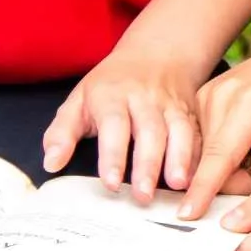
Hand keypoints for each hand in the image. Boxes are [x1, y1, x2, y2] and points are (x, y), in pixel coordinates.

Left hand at [42, 45, 207, 201]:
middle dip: (148, 164)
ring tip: (177, 187)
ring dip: (180, 159)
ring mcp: (171, 104)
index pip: (114, 125)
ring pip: (179, 130)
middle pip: (149, 131)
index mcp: (112, 95)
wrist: (156, 54)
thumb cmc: (110, 86)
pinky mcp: (192, 111)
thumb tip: (51, 164)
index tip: (111, 184)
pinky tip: (198, 177)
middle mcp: (144, 98)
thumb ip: (62, 133)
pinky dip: (200, 156)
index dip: (113, 155)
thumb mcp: (78, 101)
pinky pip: (199, 133)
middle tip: (143, 196)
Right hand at [182, 51, 250, 217]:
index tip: (189, 215)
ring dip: (228, 170)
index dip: (204, 190)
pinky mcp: (205, 98)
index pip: (220, 157)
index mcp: (249, 103)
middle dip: (232, 185)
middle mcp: (221, 97)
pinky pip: (205, 140)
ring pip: (205, 153)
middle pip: (210, 162)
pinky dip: (222, 155)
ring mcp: (209, 96)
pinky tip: (249, 149)